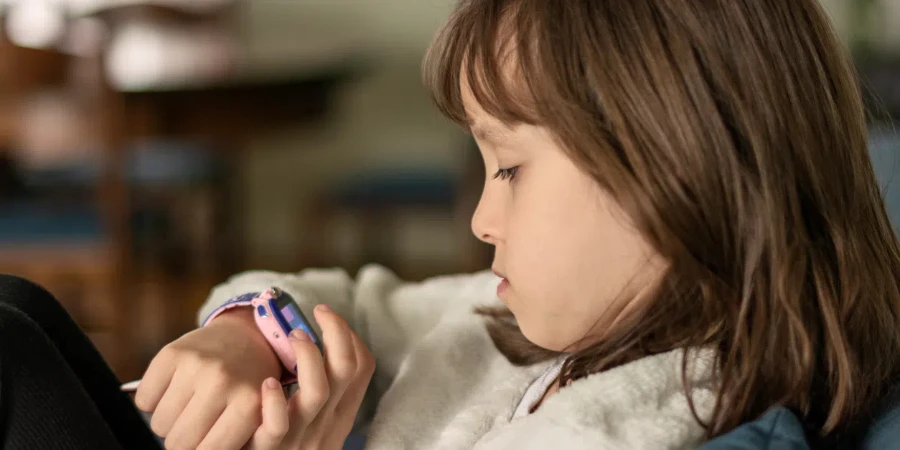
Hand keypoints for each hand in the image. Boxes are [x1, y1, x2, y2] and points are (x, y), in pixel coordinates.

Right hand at [135, 308, 281, 448]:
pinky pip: (143, 401)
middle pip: (179, 442)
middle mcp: (222, 382)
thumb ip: (242, 437)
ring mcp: (196, 365)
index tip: (204, 444)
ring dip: (168, 422)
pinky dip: (152, 403)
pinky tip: (173, 391)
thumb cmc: (247, 386)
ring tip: (187, 406)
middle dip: (183, 440)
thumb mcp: (260, 416)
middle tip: (197, 424)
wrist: (243, 337)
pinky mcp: (172, 353)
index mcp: (248, 404)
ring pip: (159, 424)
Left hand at [248, 305, 375, 449]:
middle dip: (336, 334)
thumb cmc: (284, 447)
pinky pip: (277, 426)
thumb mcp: (310, 420)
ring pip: (318, 392)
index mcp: (339, 414)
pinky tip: (268, 382)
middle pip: (345, 372)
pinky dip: (275, 402)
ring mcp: (300, 439)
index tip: (328, 316)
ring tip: (295, 336)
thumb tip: (316, 344)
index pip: (361, 367)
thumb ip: (316, 390)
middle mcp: (326, 425)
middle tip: (318, 311)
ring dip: (308, 357)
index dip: (348, 335)